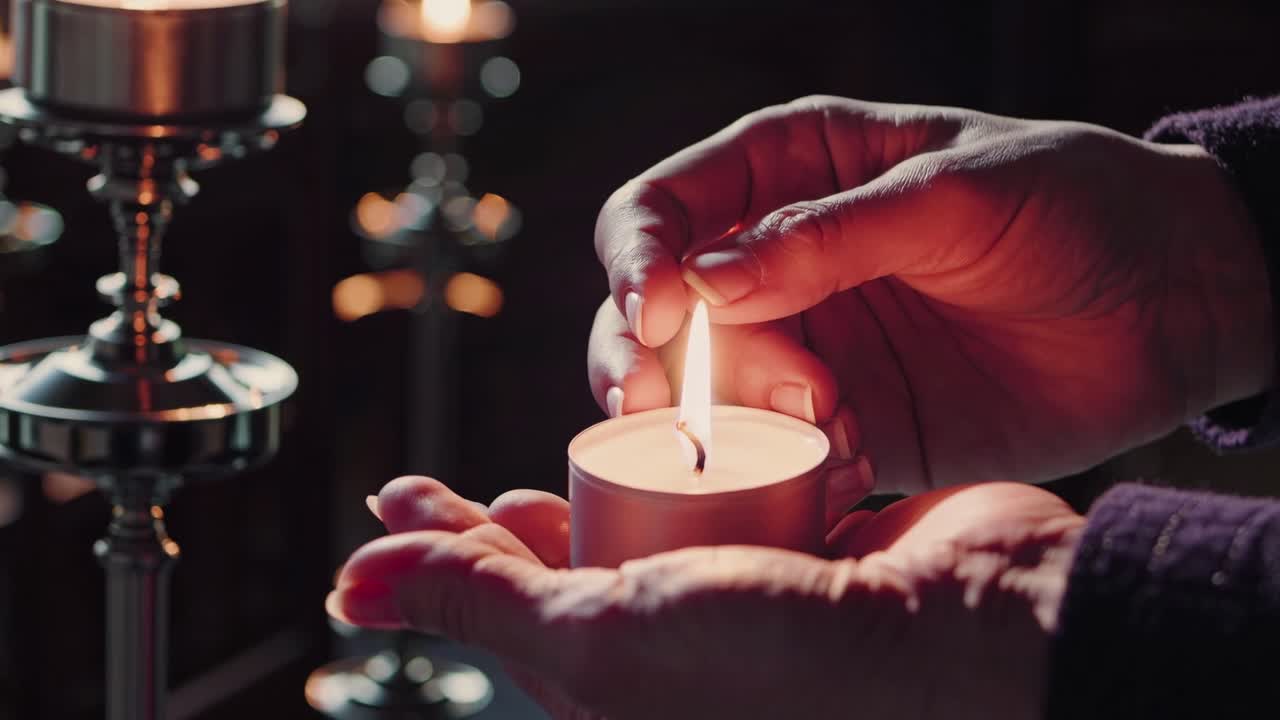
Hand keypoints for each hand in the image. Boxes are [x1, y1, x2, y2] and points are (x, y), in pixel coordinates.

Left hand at [330, 476, 1084, 719]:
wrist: (971, 640)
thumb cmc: (794, 675)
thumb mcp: (600, 644)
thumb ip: (480, 602)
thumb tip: (349, 589)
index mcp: (623, 693)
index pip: (503, 608)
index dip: (441, 551)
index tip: (395, 496)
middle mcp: (679, 653)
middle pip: (566, 565)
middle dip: (504, 521)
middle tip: (443, 481)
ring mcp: (746, 600)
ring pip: (651, 525)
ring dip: (613, 479)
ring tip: (559, 445)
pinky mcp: (810, 550)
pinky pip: (740, 495)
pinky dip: (715, 460)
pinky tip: (688, 427)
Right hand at [589, 96, 1271, 494]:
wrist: (1174, 306)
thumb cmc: (1074, 208)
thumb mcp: (956, 196)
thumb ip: (825, 237)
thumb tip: (701, 282)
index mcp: (790, 172)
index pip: (661, 211)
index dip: (636, 262)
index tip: (654, 317)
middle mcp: (777, 262)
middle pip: (658, 316)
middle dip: (651, 362)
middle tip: (668, 405)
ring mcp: (807, 348)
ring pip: (702, 397)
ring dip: (727, 425)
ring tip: (826, 421)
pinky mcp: (845, 424)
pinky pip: (774, 459)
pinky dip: (785, 473)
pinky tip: (853, 460)